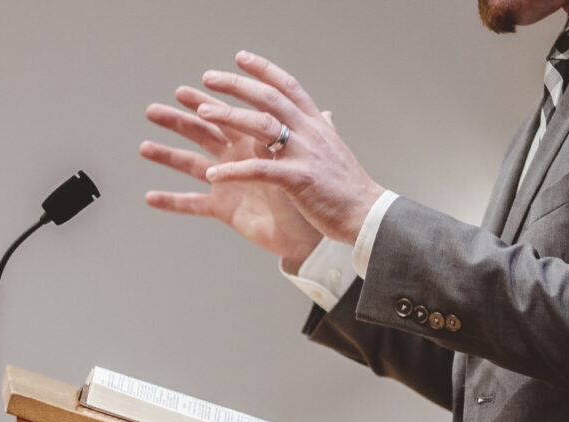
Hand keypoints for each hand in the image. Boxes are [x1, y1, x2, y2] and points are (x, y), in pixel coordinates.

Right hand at [141, 85, 322, 267]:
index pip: (229, 114)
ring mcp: (227, 182)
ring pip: (191, 164)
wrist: (317, 229)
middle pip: (202, 133)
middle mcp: (237, 157)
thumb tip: (306, 111)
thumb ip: (295, 136)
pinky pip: (193, 204)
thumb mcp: (306, 158)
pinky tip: (150, 196)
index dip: (211, 100)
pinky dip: (172, 201)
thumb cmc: (315, 192)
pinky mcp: (224, 208)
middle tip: (153, 110)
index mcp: (256, 140)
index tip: (194, 85)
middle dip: (178, 121)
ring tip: (144, 146)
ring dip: (167, 156)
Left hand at [197, 51, 384, 244]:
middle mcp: (310, 132)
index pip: (288, 87)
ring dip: (229, 116)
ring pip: (262, 125)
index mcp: (316, 125)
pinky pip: (259, 169)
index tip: (240, 57)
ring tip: (201, 112)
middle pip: (269, 98)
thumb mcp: (337, 150)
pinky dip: (234, 171)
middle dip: (236, 85)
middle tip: (208, 77)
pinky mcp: (298, 179)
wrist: (367, 216)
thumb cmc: (349, 187)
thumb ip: (326, 129)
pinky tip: (212, 175)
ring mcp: (304, 154)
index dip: (263, 70)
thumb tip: (326, 114)